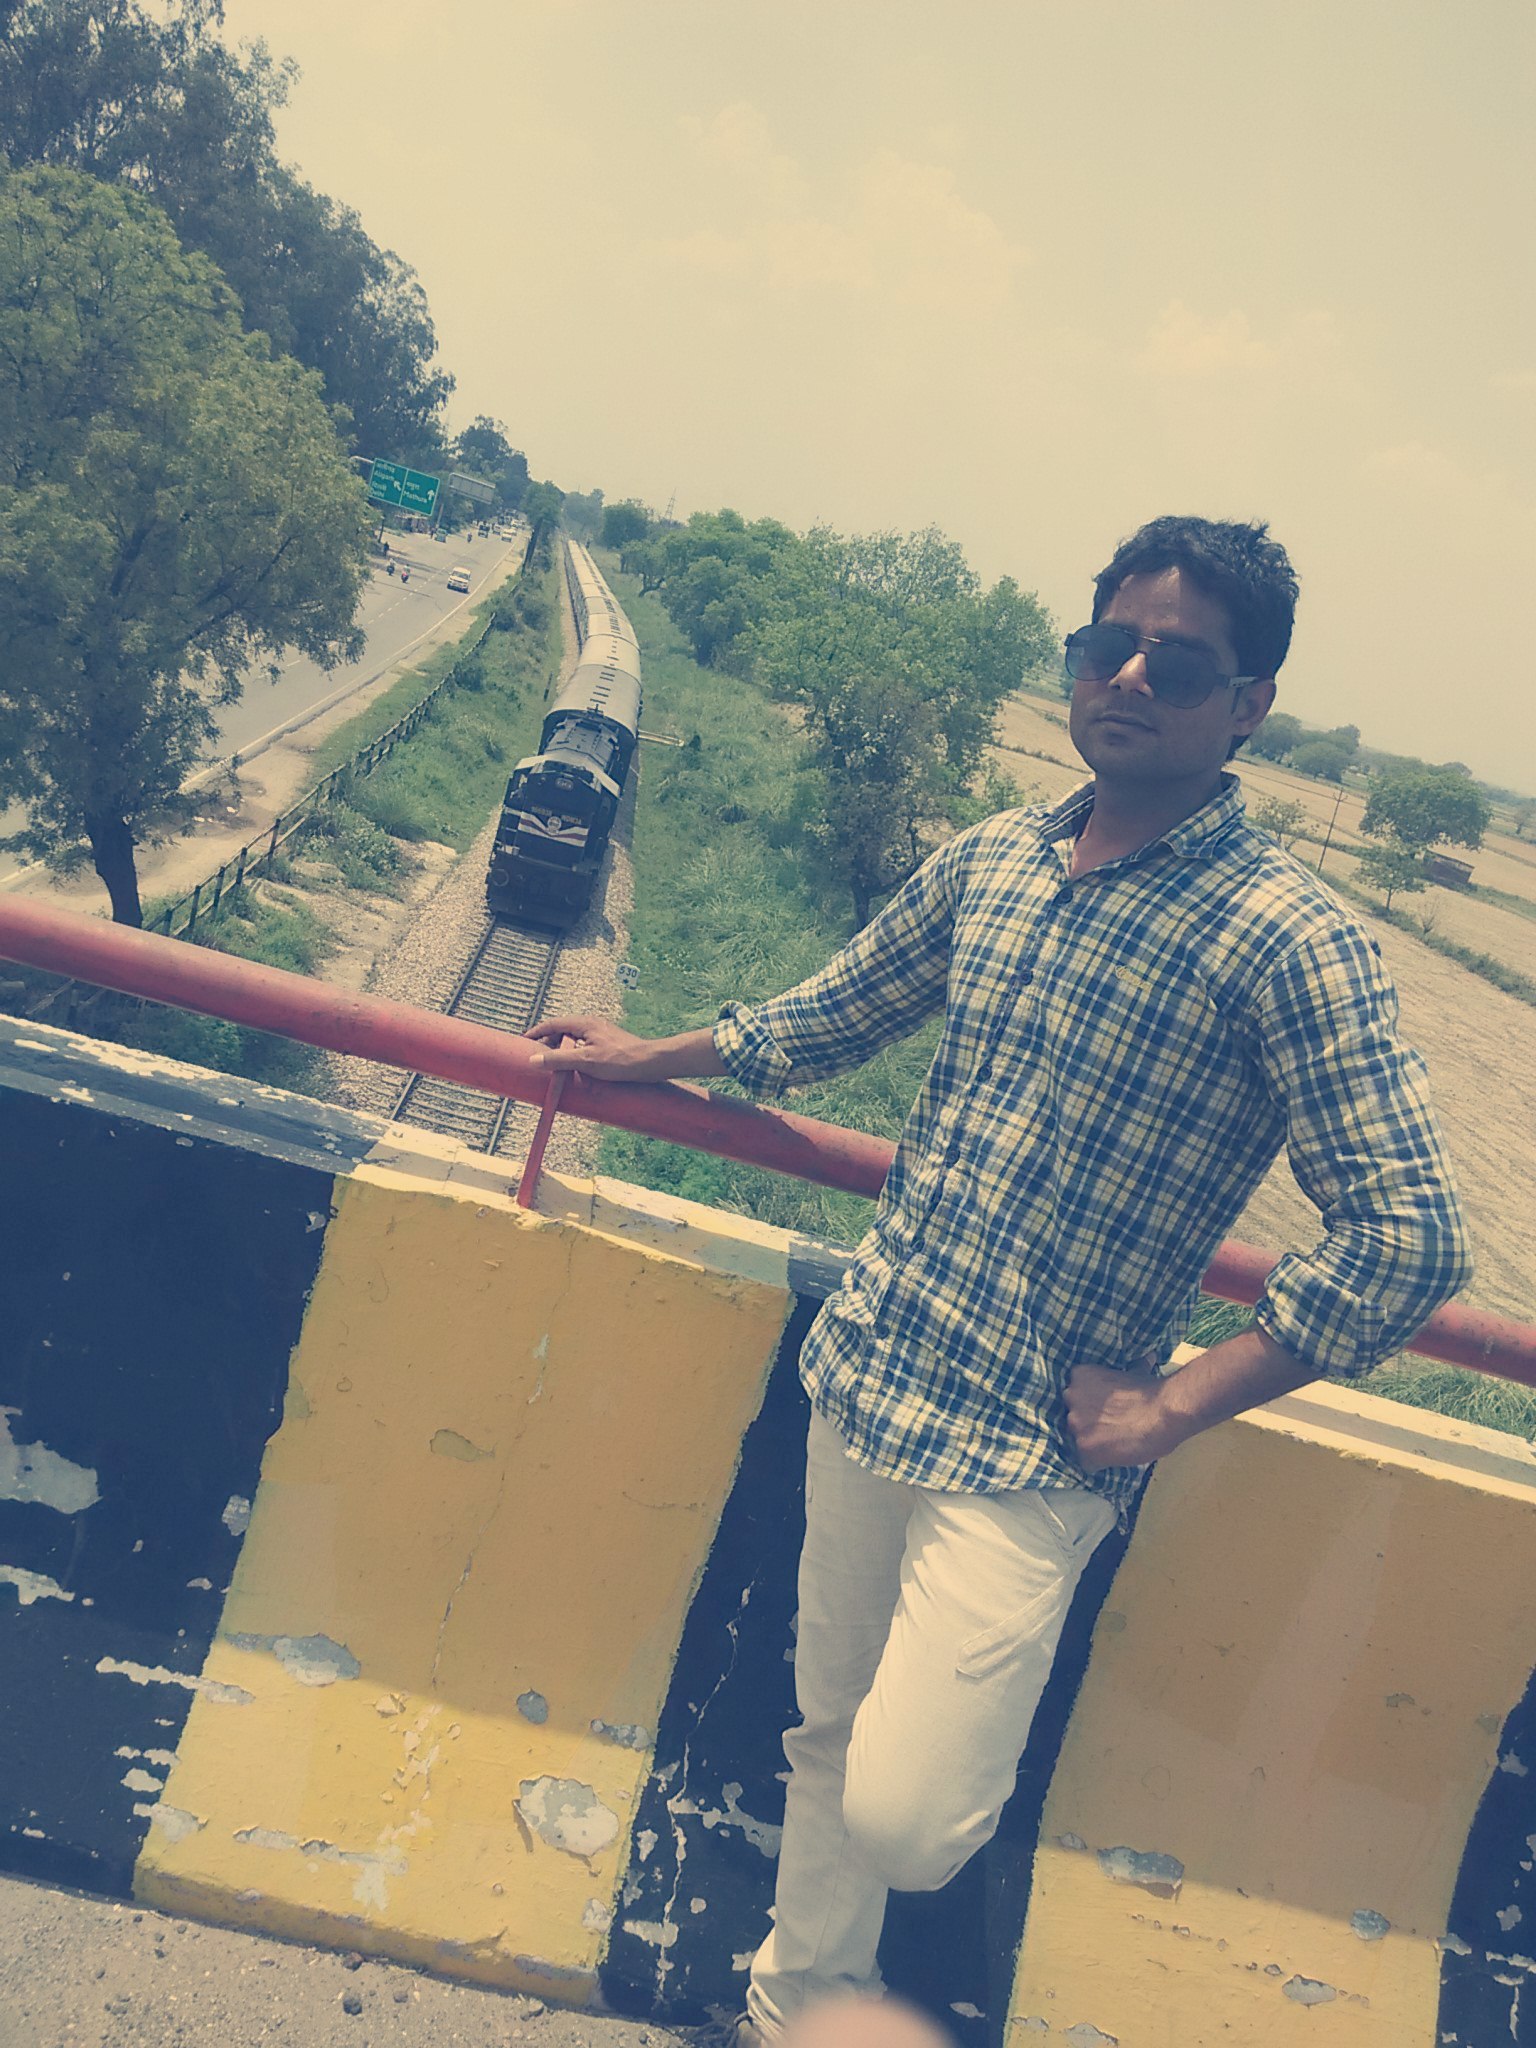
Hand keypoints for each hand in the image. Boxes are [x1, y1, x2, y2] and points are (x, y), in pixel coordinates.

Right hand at [524, 1016, 664, 1080]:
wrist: (650, 1063)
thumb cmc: (621, 1060)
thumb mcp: (585, 1061)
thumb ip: (558, 1059)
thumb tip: (533, 1060)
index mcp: (584, 1023)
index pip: (552, 1023)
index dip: (536, 1032)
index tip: (523, 1041)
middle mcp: (591, 1025)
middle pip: (562, 1031)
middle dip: (547, 1043)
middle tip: (535, 1057)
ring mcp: (600, 1034)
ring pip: (573, 1039)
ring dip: (560, 1050)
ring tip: (551, 1065)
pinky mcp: (607, 1044)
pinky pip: (583, 1046)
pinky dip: (573, 1055)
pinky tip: (573, 1068)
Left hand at [1063, 1364, 1183, 1472]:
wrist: (1163, 1412)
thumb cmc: (1153, 1391)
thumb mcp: (1137, 1372)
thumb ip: (1132, 1367)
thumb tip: (1148, 1357)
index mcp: (1079, 1375)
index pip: (1075, 1396)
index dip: (1090, 1406)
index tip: (1105, 1410)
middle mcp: (1070, 1397)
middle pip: (1072, 1417)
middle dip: (1088, 1423)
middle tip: (1110, 1427)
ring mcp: (1075, 1423)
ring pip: (1077, 1440)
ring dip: (1093, 1443)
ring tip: (1115, 1444)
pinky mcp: (1083, 1447)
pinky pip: (1086, 1461)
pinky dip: (1099, 1462)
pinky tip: (1116, 1457)